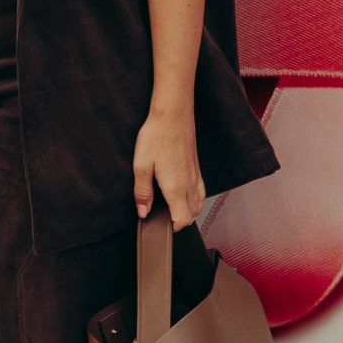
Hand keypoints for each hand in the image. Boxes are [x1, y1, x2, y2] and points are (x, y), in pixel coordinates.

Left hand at [132, 106, 204, 224]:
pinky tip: (182, 194)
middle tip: (161, 218)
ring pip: (198, 205)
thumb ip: (143, 192)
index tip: (158, 225)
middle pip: (191, 216)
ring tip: (171, 209)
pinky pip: (201, 192)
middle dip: (178, 222)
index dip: (171, 227)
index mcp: (176, 188)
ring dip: (187, 212)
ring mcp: (196, 177)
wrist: (173, 114)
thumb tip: (143, 212)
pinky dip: (194, 201)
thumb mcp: (141, 165)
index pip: (182, 220)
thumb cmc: (156, 137)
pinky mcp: (197, 168)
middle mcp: (190, 185)